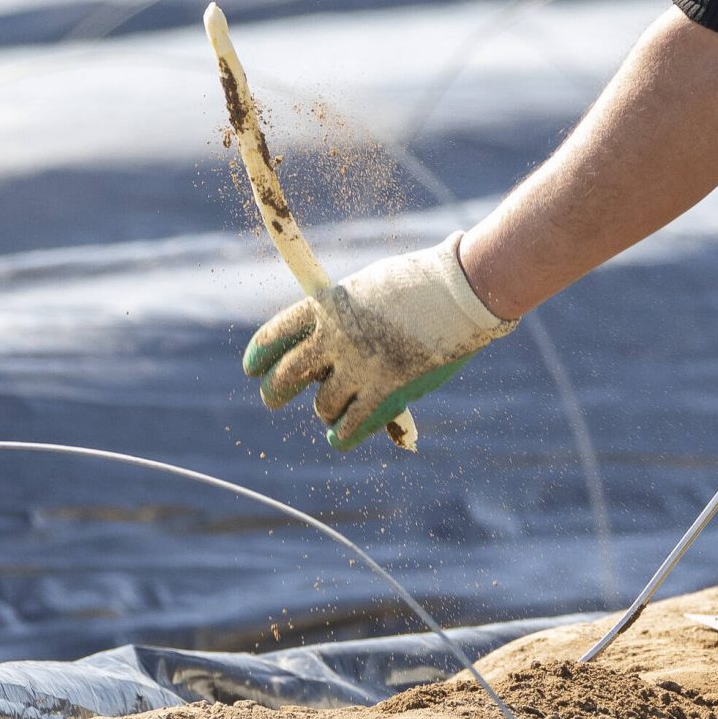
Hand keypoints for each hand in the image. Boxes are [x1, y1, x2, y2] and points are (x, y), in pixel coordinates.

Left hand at [243, 234, 513, 449]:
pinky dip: (343, 436)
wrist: (464, 289)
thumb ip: (347, 317)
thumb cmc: (424, 281)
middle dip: (275, 392)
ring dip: (327, 410)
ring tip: (337, 408)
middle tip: (274, 399)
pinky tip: (340, 437)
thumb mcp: (371, 288)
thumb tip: (333, 353)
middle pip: (285, 377)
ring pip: (323, 406)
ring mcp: (360, 368)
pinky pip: (351, 427)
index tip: (254, 368)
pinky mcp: (387, 393)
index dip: (260, 355)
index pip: (275, 336)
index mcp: (326, 306)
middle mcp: (334, 339)